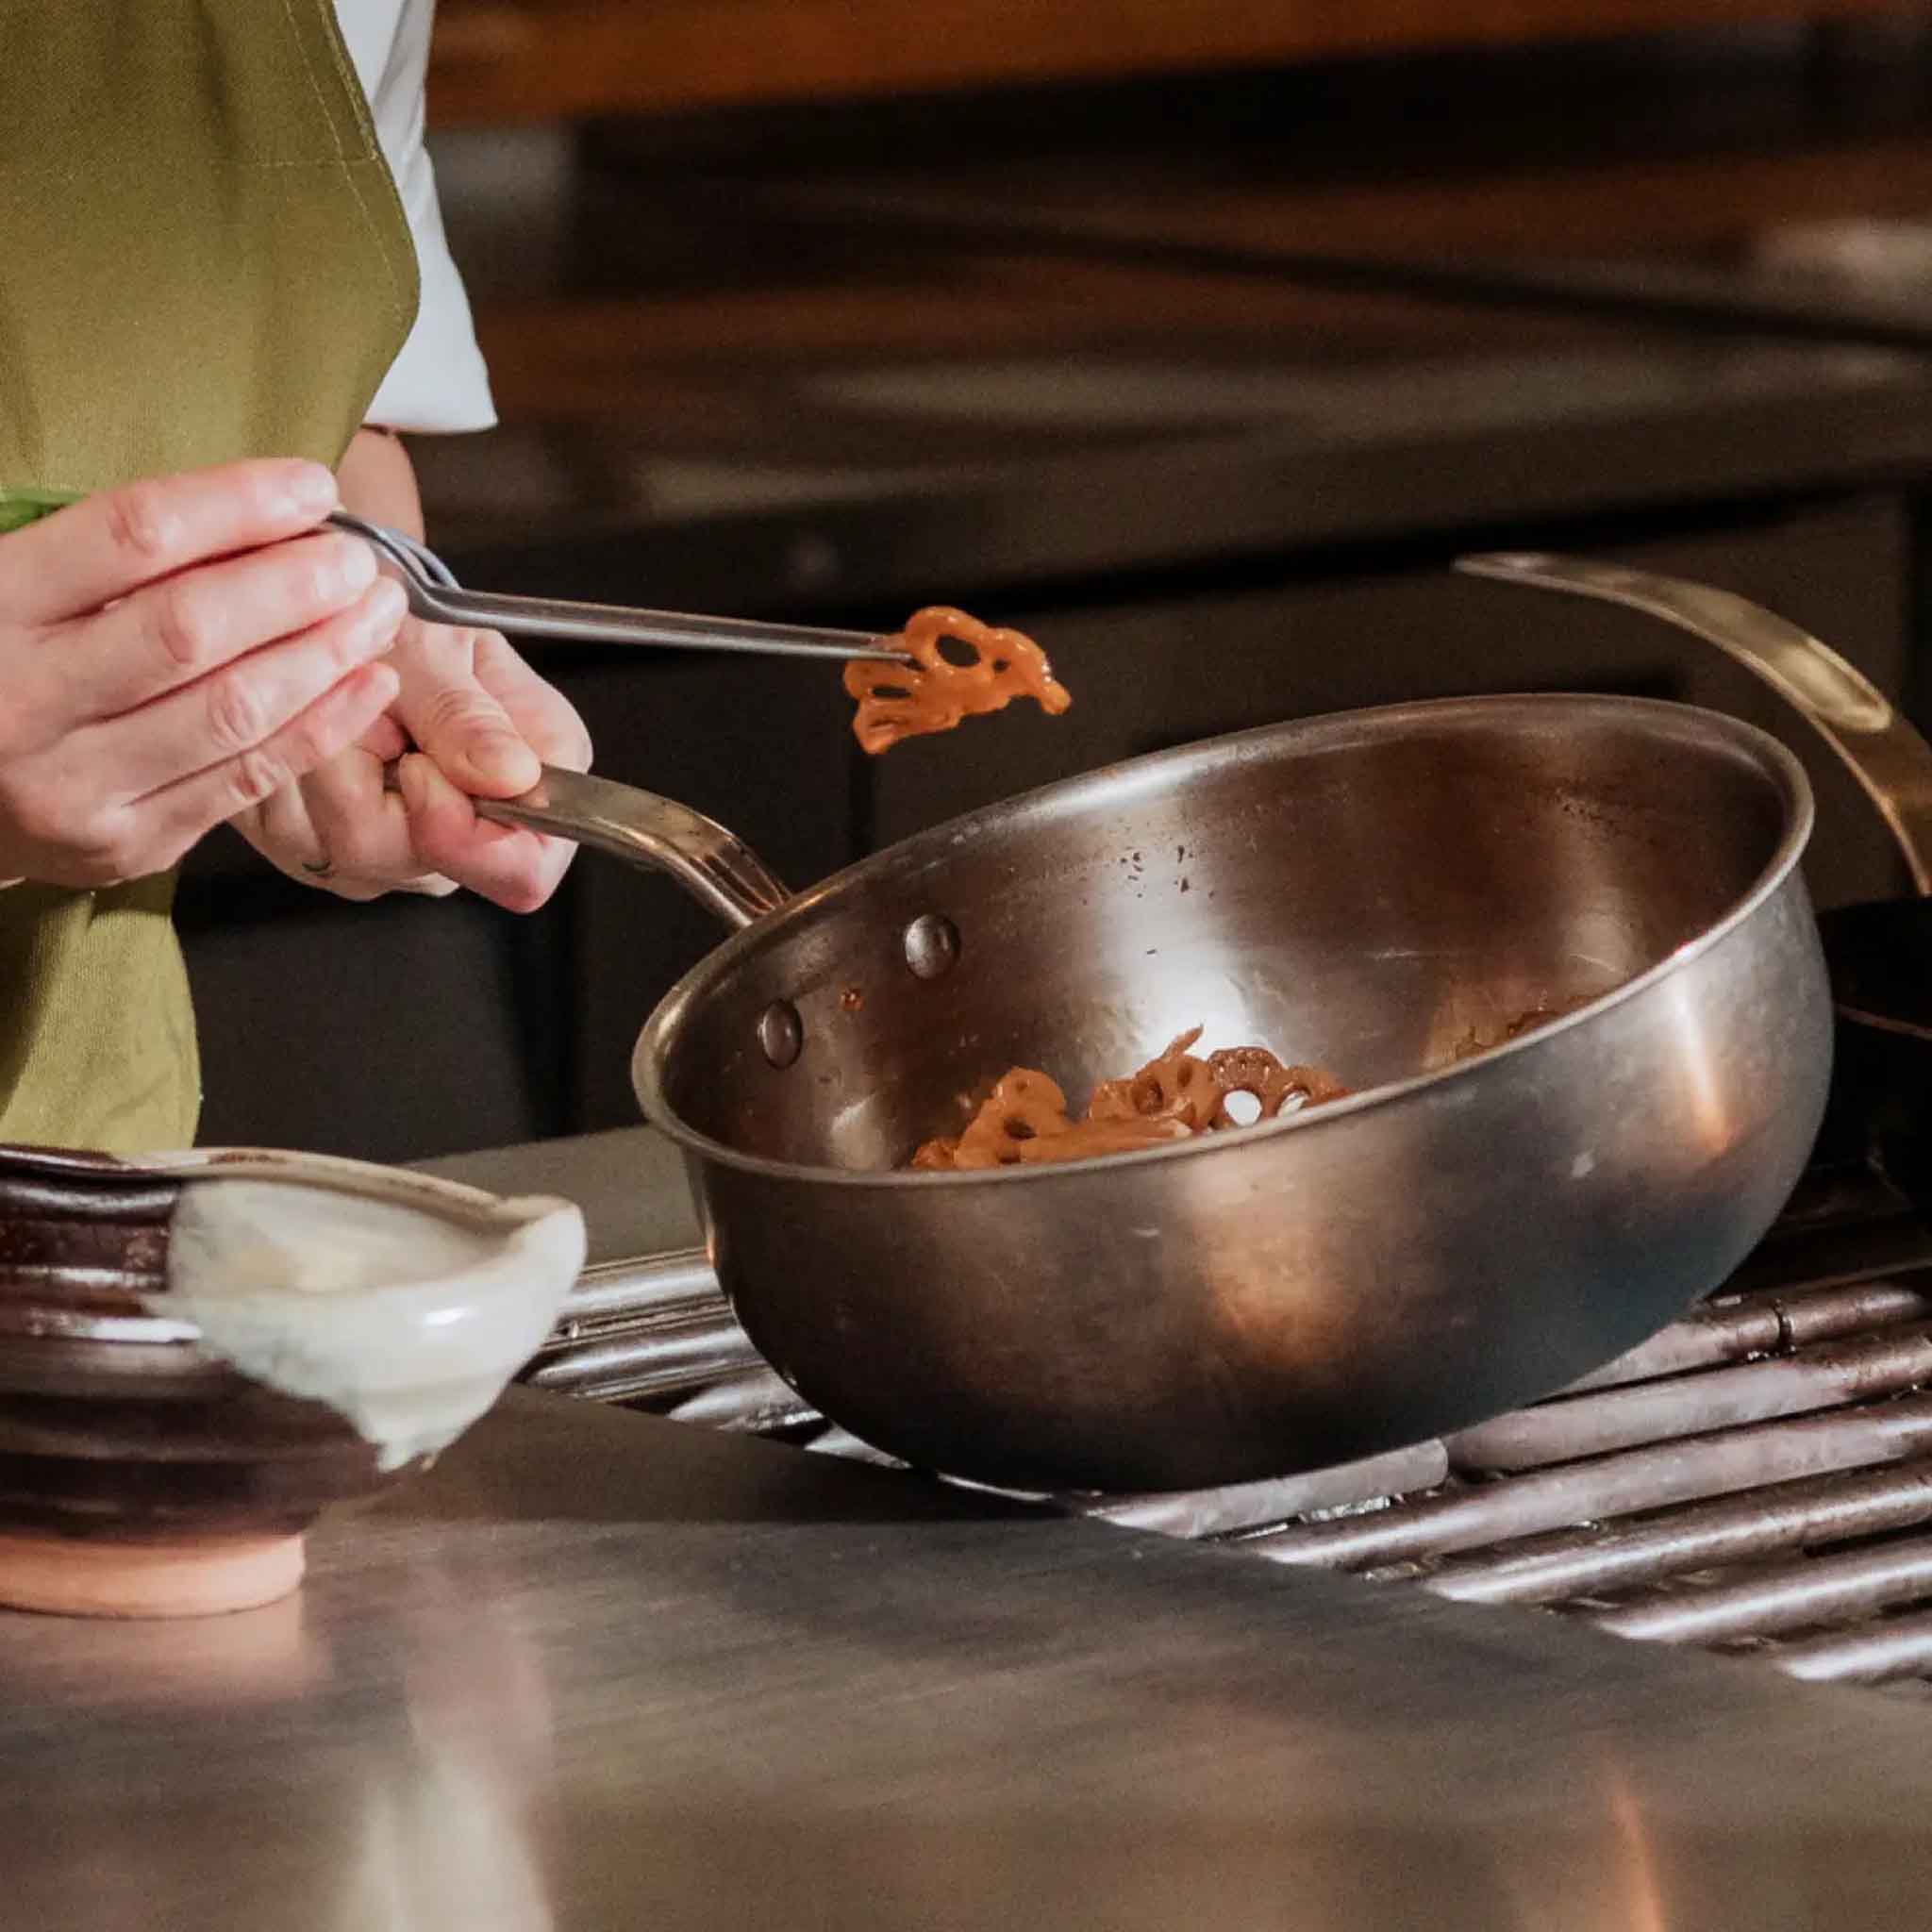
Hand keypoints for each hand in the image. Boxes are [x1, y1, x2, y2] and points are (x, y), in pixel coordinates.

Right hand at [0, 460, 402, 887]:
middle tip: (358, 561)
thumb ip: (113, 557)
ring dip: (326, 655)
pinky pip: (246, 778)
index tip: (312, 488)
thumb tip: (267, 520)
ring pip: (232, 711)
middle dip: (296, 587)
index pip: (133, 535)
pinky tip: (368, 683)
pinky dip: (321, 727)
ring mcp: (74, 783)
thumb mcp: (17, 588)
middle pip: (192, 629)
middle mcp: (23, 698)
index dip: (238, 505)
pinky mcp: (124, 843)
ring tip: (377, 613)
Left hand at [231, 614, 591, 911]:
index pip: (526, 871)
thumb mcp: (440, 646)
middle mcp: (473, 835)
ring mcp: (400, 856)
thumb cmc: (406, 621)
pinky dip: (289, 770)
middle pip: (426, 863)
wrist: (342, 610)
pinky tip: (303, 726)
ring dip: (325, 763)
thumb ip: (467, 712)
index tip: (418, 765)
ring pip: (352, 850)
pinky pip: (297, 837)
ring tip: (330, 702)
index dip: (472, 837)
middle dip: (377, 777)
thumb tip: (511, 775)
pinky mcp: (329, 854)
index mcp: (534, 787)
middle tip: (364, 698)